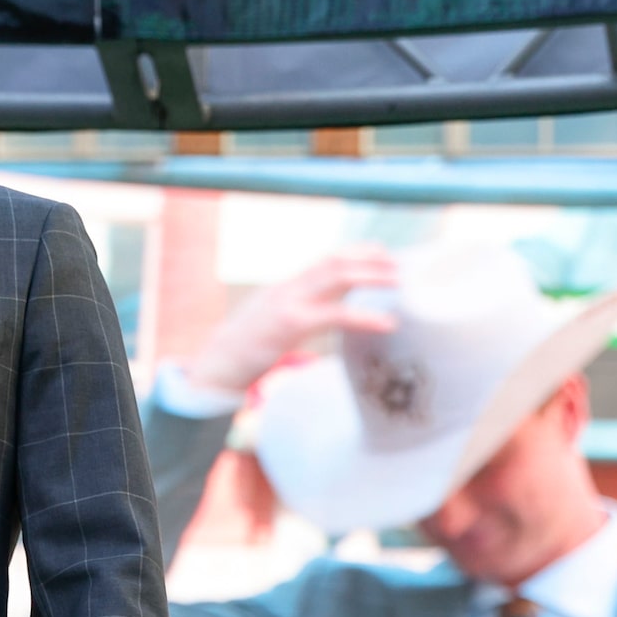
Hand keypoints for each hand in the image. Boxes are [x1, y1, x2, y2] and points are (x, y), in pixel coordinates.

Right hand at [186, 244, 398, 398]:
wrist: (217, 364)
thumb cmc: (247, 350)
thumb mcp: (275, 322)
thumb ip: (300, 313)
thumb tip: (330, 311)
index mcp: (287, 287)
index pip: (326, 258)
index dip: (357, 252)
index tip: (383, 253)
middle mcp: (289, 287)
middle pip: (334, 260)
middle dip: (369, 257)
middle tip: (399, 264)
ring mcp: (288, 301)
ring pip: (336, 276)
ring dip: (371, 275)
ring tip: (398, 282)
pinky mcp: (290, 323)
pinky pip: (334, 314)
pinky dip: (364, 316)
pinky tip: (387, 323)